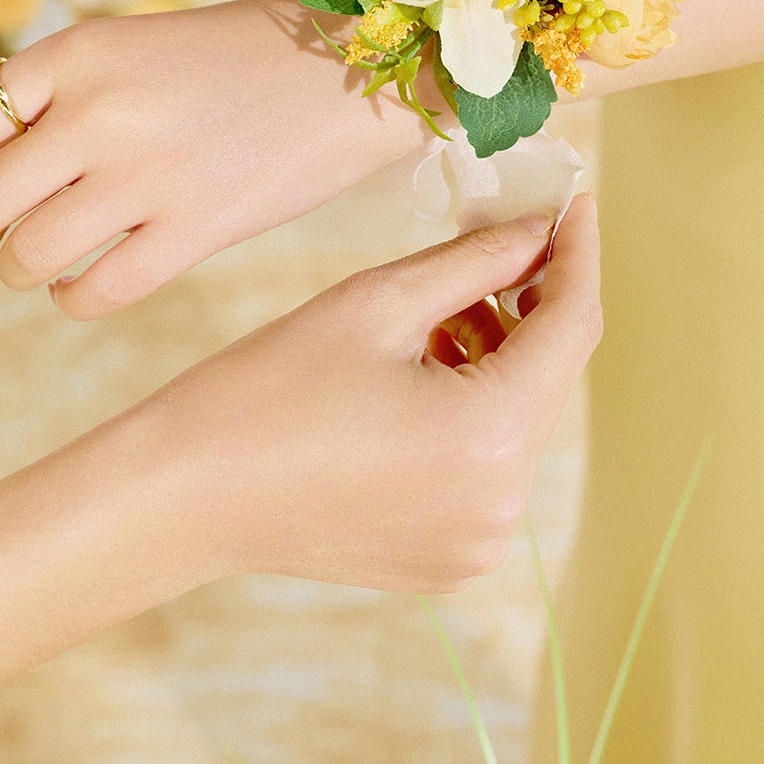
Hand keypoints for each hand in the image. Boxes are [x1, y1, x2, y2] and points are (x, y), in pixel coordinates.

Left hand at [0, 0, 444, 315]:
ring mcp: (146, 174)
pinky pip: (91, 293)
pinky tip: (90, 283)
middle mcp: (100, 111)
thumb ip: (65, 94)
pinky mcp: (195, 230)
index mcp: (80, 51)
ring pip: (27, 257)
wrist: (359, 71)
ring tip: (49, 260)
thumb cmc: (245, 57)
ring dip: (23, 271)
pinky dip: (74, 299)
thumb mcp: (141, 45)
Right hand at [132, 196, 601, 591]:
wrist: (184, 497)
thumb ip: (475, 262)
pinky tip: (427, 373)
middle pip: (550, 378)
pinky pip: (488, 468)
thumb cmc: (267, 388)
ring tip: (445, 312)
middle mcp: (500, 501)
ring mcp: (477, 541)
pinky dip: (476, 415)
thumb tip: (539, 230)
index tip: (576, 205)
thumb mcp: (378, 303)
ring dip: (502, 360)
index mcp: (489, 436)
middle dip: (534, 306)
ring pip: (521, 422)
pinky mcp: (449, 559)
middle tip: (503, 242)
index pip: (572, 327)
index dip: (579, 256)